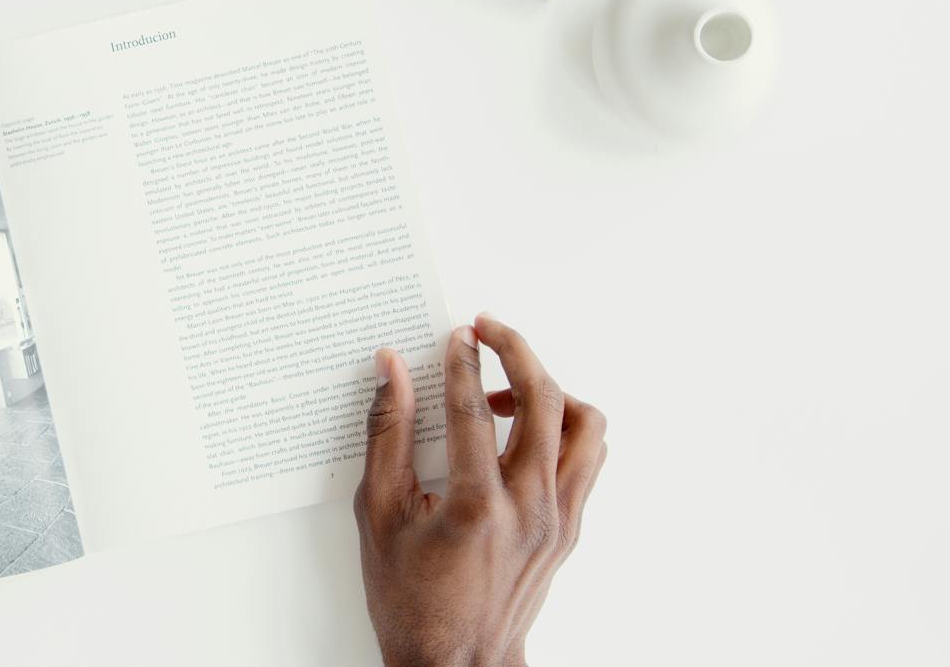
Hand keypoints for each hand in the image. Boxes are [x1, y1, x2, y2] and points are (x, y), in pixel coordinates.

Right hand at [354, 315, 606, 666]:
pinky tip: (528, 428)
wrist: (456, 663)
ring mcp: (559, 521)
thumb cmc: (411, 599)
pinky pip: (587, 460)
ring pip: (585, 428)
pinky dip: (564, 429)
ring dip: (551, 391)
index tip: (458, 335)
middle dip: (518, 352)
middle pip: (545, 402)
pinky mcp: (571, 530)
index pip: (475, 410)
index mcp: (476, 508)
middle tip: (490, 331)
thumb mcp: (377, 514)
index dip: (464, 362)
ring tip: (511, 387)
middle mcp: (530, 510)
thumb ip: (386, 435)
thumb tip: (392, 373)